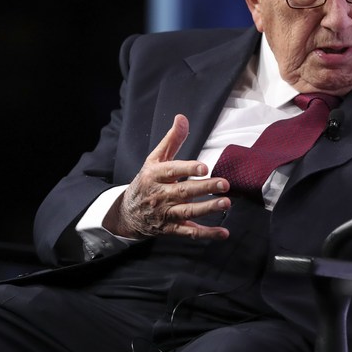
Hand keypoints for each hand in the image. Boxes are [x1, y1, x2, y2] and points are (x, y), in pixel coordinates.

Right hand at [104, 114, 230, 239]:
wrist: (126, 213)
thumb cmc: (146, 181)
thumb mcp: (155, 159)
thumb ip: (171, 139)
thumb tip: (182, 117)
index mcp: (155, 175)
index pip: (172, 170)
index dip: (188, 168)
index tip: (204, 167)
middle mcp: (160, 195)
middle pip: (183, 192)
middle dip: (204, 188)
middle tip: (224, 184)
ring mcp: (165, 214)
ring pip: (187, 212)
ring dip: (207, 209)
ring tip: (225, 203)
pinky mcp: (171, 229)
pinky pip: (189, 233)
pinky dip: (207, 234)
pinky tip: (223, 233)